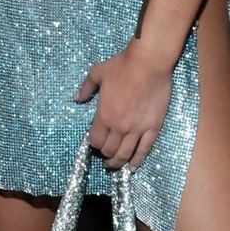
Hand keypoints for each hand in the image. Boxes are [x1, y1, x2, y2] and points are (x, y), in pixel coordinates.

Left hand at [75, 42, 172, 169]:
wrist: (149, 63)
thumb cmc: (122, 66)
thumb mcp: (97, 73)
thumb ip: (86, 88)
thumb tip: (76, 99)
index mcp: (104, 115)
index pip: (95, 140)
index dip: (93, 144)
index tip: (94, 143)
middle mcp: (120, 126)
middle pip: (109, 150)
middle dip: (104, 154)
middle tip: (104, 154)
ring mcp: (137, 129)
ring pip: (125, 154)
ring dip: (118, 162)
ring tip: (115, 165)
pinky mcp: (153, 128)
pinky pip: (144, 150)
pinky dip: (137, 161)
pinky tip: (132, 167)